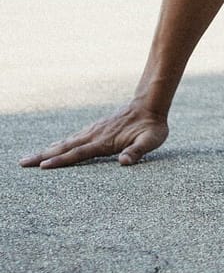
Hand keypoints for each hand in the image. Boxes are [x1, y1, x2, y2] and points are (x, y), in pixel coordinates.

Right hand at [20, 103, 169, 168]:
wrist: (150, 106)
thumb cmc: (152, 127)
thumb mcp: (151, 141)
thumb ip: (137, 151)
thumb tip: (125, 162)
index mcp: (104, 142)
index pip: (78, 153)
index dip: (61, 161)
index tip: (43, 167)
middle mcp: (94, 135)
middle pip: (64, 148)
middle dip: (42, 156)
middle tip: (22, 163)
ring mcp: (93, 131)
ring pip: (66, 142)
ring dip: (47, 150)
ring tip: (30, 158)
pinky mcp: (95, 128)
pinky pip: (73, 138)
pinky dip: (60, 144)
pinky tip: (54, 148)